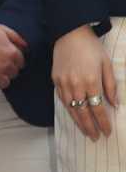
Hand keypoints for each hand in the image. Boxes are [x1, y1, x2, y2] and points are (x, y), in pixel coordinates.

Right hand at [0, 21, 27, 95]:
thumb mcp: (0, 28)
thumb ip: (15, 37)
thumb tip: (25, 46)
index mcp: (11, 52)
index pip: (21, 63)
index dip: (14, 62)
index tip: (8, 62)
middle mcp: (5, 64)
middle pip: (13, 73)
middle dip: (7, 70)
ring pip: (5, 83)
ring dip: (0, 80)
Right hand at [52, 24, 116, 140]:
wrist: (69, 33)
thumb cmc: (91, 48)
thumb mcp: (106, 64)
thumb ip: (111, 85)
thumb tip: (115, 104)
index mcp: (91, 81)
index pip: (98, 109)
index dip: (103, 123)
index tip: (107, 132)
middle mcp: (76, 85)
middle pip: (83, 113)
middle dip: (90, 127)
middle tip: (95, 138)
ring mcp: (64, 84)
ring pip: (72, 109)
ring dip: (79, 123)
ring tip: (85, 132)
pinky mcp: (56, 80)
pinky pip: (63, 100)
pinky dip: (69, 110)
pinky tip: (74, 116)